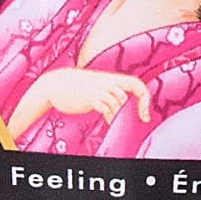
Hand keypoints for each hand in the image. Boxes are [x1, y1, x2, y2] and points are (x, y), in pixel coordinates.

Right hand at [8, 67, 151, 138]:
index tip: (144, 115)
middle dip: (131, 110)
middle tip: (133, 120)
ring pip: (119, 102)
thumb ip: (111, 92)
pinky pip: (106, 107)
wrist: (55, 84)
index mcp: (112, 79)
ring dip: (118, 114)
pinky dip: (109, 116)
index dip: (145, 99)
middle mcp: (107, 82)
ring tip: (112, 119)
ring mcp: (99, 89)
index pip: (137, 84)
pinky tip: (107, 120)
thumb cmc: (77, 88)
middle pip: (128, 94)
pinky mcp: (90, 97)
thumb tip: (123, 107)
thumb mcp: (97, 86)